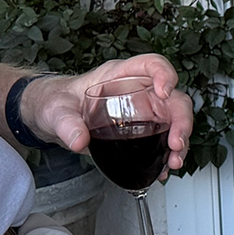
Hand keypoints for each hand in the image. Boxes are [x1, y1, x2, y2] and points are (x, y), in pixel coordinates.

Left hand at [28, 56, 195, 173]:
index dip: (164, 74)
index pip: (151, 65)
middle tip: (175, 143)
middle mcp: (137, 91)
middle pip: (172, 98)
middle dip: (181, 120)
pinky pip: (162, 140)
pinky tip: (162, 169)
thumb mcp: (56, 110)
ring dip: (179, 141)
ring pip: (174, 121)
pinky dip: (167, 155)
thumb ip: (66, 124)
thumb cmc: (56, 102)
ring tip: (173, 162)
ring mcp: (142, 112)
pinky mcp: (141, 130)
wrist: (52, 118)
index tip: (164, 92)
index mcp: (119, 76)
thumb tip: (79, 140)